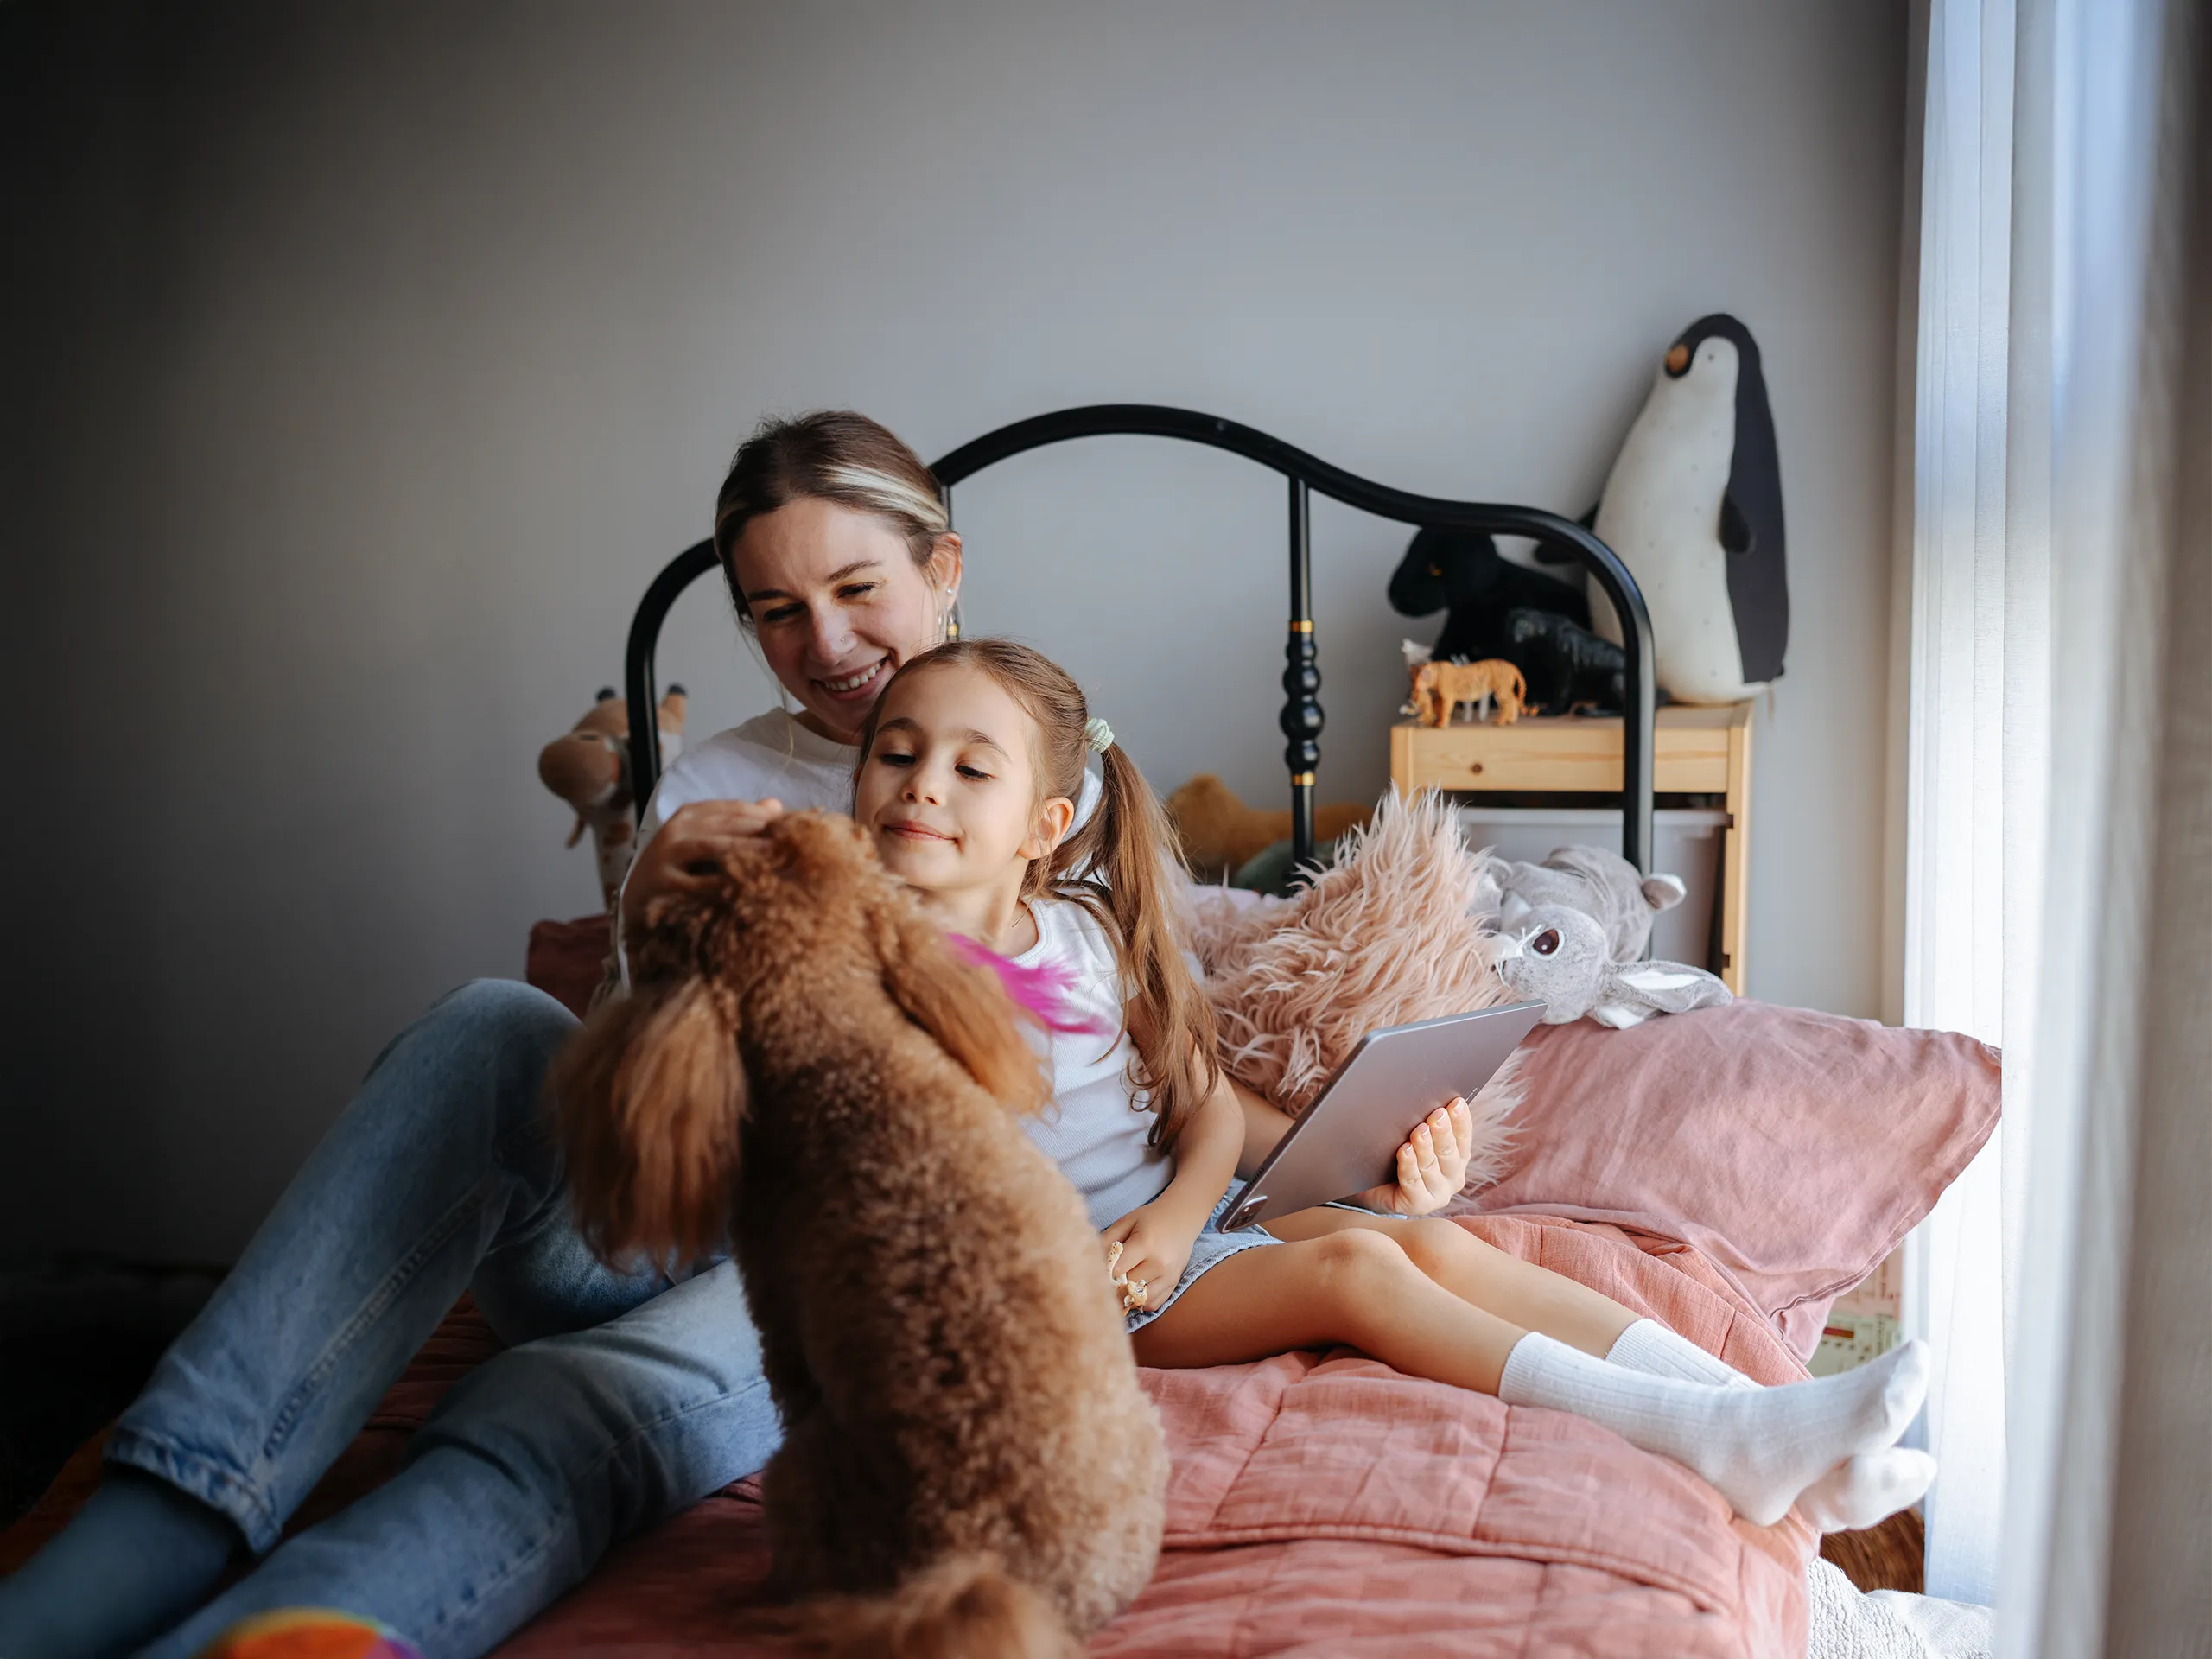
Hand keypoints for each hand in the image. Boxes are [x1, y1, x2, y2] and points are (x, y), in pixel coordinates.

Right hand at [622, 799, 785, 931]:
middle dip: (761, 832)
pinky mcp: (663, 883)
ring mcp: (667, 855)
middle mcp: (677, 830)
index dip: (765, 816)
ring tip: (777, 858)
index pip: (734, 809)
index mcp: (689, 815)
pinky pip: (699, 883)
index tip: (794, 825)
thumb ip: (737, 822)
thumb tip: (775, 805)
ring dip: (748, 851)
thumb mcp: (704, 840)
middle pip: (727, 825)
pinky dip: (725, 885)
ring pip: (714, 847)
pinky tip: (749, 889)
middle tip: (793, 842)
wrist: (637, 900)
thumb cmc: (680, 868)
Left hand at [1100, 1199, 1203, 1313]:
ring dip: (1127, 1295)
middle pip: (1127, 1286)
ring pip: (1140, 1300)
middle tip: (1108, 1277)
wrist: (1182, 1218)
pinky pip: (1153, 1304)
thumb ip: (1107, 1240)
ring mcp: (1169, 1276)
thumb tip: (1091, 1263)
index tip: (1101, 1267)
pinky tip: (1135, 1289)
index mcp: (1146, 1244)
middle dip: (1115, 1283)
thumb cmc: (1150, 1218)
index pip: (1117, 1269)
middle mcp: (1160, 1263)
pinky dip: (1140, 1301)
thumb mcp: (1127, 1221)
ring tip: (1121, 1285)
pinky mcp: (1174, 1284)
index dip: (1105, 1270)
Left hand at [1349, 1097, 1476, 1216]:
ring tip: (1419, 1131)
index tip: (1456, 1102)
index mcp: (1458, 1157)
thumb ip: (1426, 1122)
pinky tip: (1404, 1151)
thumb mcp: (1414, 1137)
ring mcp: (1438, 1193)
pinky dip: (1409, 1166)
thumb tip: (1425, 1094)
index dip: (1461, 1120)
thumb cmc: (1396, 1157)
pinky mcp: (1419, 1205)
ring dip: (1425, 1148)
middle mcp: (1453, 1176)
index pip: (1464, 1136)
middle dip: (1443, 1132)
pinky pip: (1414, 1183)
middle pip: (1449, 1152)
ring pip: (1431, 1166)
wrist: (1373, 1188)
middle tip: (1436, 1115)